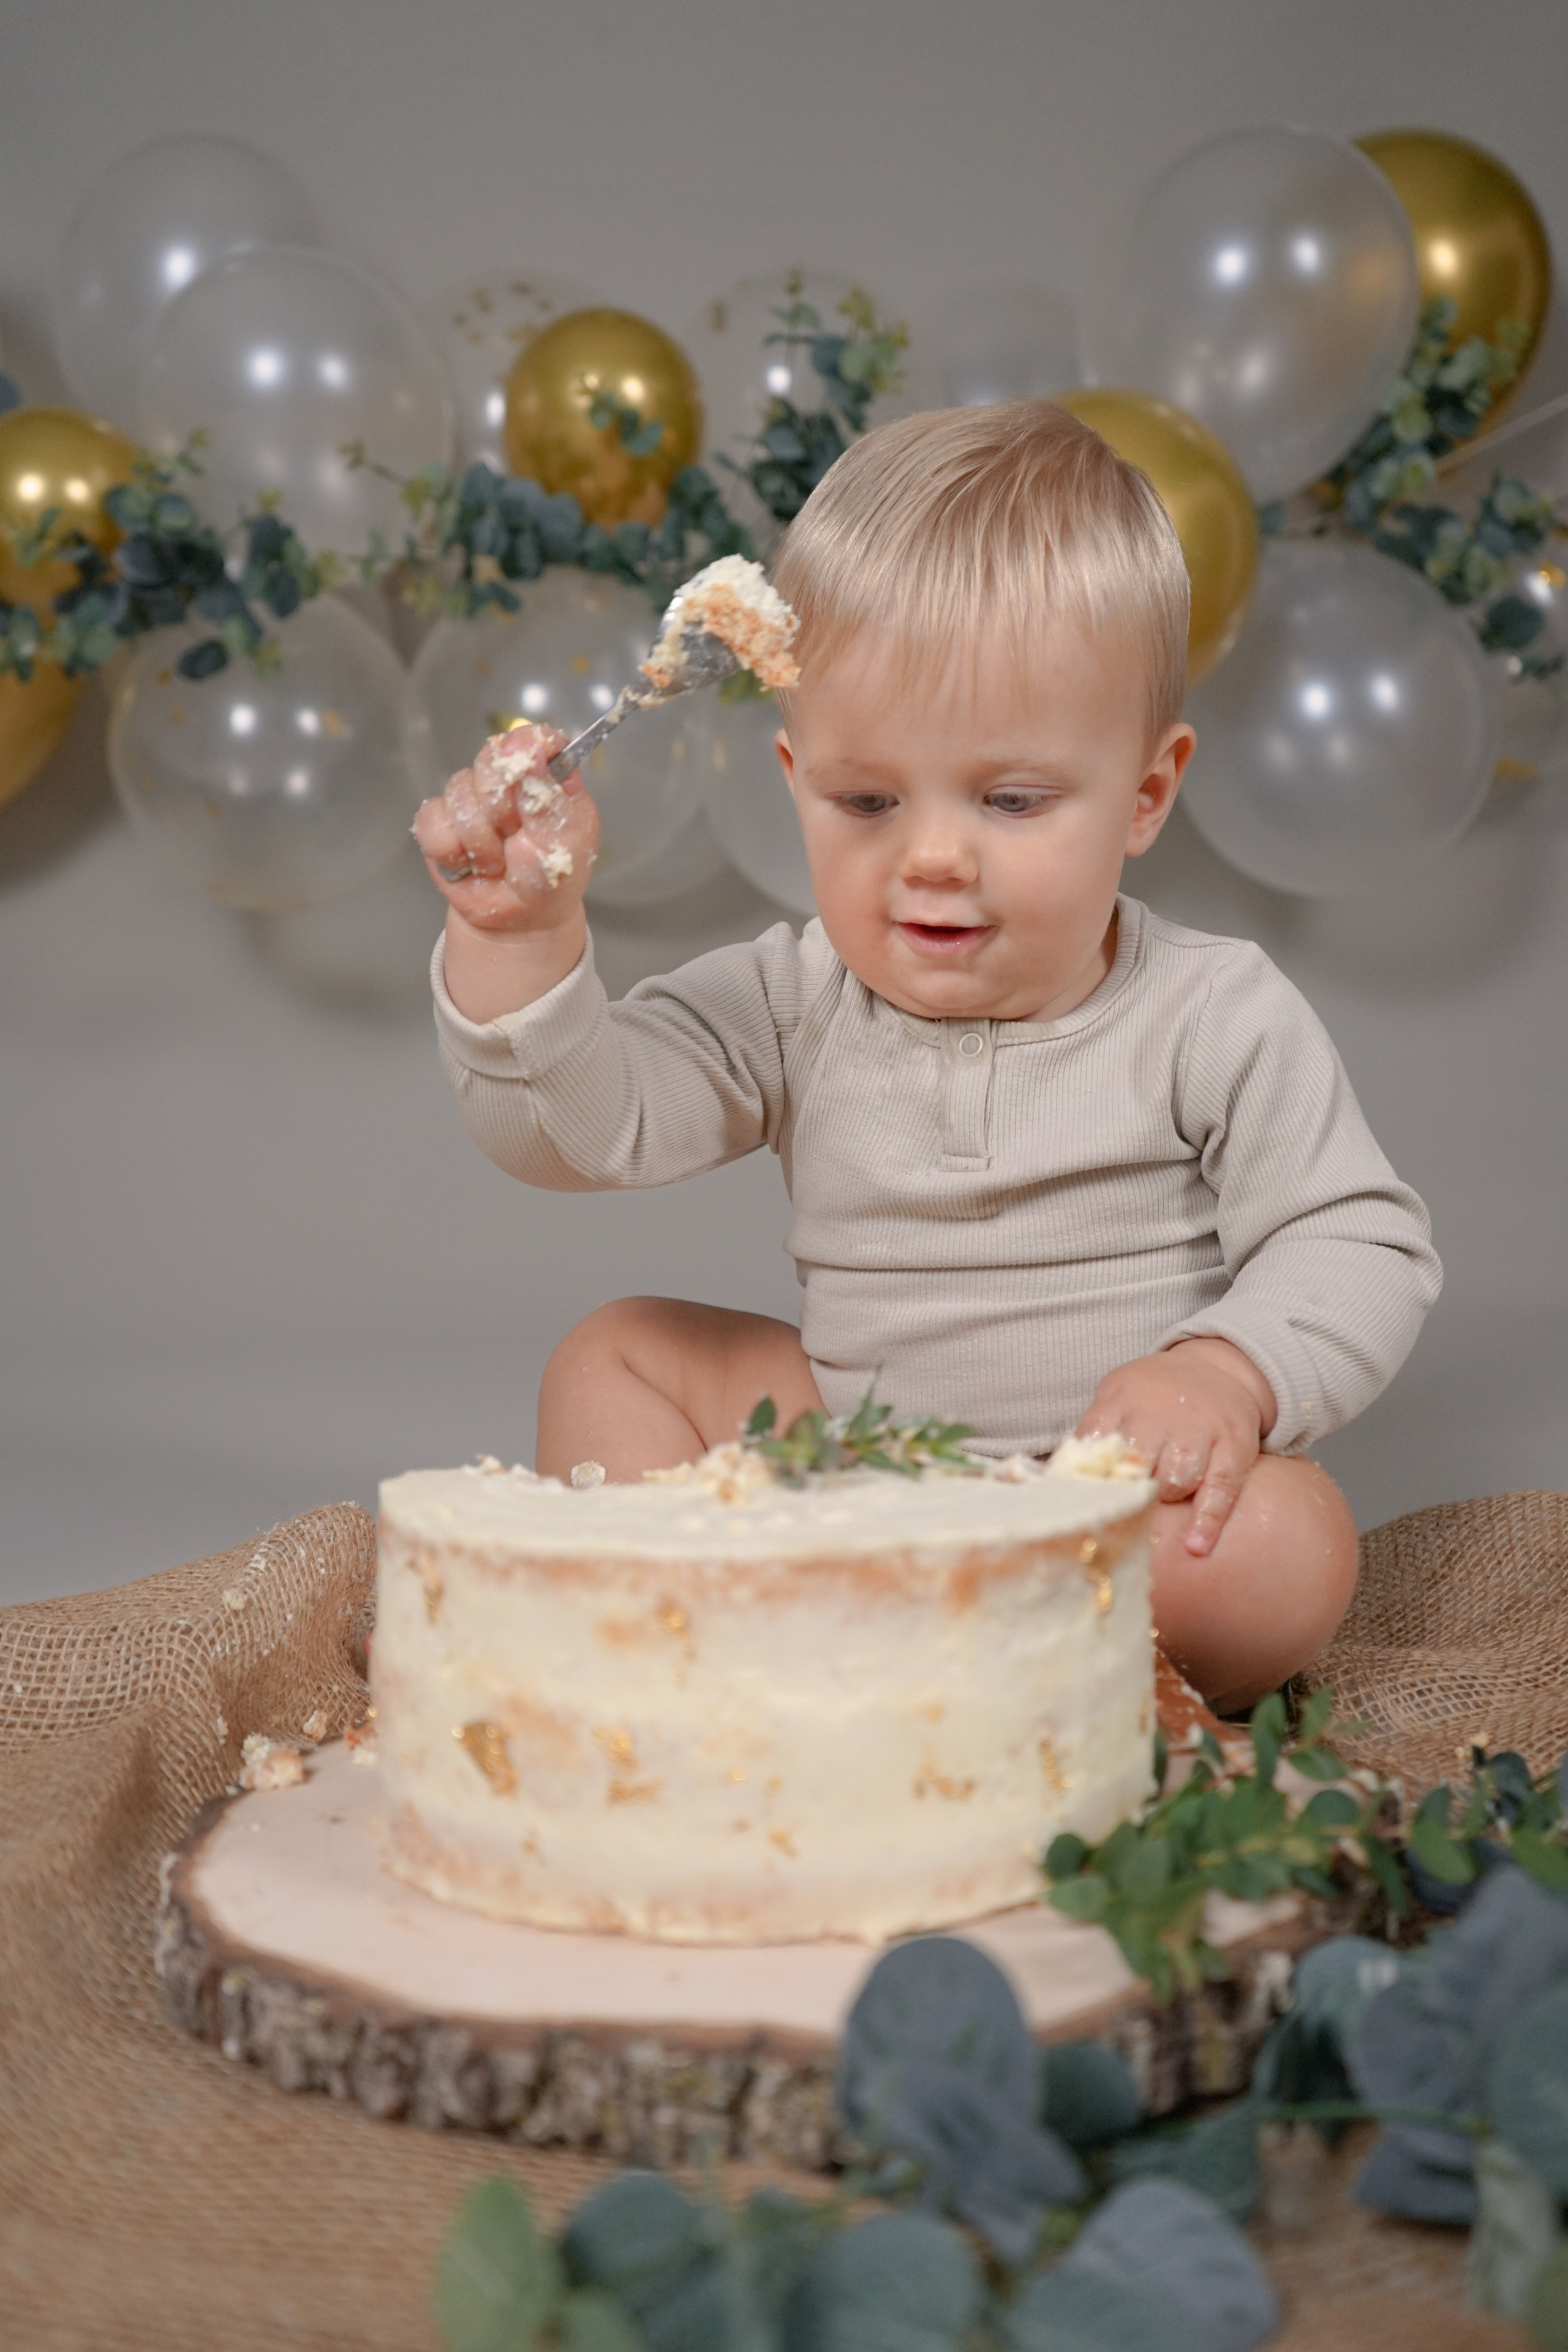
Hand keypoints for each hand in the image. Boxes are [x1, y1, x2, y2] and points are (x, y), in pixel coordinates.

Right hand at [412, 723, 599, 934]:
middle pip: (489, 758)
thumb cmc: (552, 879)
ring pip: (458, 791)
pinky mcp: (442, 824)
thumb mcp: (565, 843)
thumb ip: (547, 796)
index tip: (526, 769)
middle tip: (516, 836)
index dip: (526, 749)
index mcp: (546, 777)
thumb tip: (531, 747)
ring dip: (479, 838)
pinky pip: (431, 819)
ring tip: (498, 863)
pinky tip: (469, 864)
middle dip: (500, 805)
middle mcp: (508, 781)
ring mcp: (472, 800)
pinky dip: (450, 848)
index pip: (532, 739)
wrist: (521, 920)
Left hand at [1076, 1338, 1275, 1557]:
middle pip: (1136, 1465)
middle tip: (1125, 1507)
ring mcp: (1200, 1428)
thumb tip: (1057, 1483)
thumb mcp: (1117, 1396)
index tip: (1077, 1505)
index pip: (1093, 1441)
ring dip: (1166, 1499)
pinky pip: (1221, 1488)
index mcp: (1121, 1398)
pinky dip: (1209, 1519)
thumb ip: (1093, 1435)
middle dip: (1129, 1491)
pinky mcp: (1233, 1446)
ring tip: (1164, 1504)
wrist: (1215, 1367)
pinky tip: (1196, 1546)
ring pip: (1176, 1479)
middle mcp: (1160, 1411)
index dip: (1085, 1478)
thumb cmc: (1153, 1395)